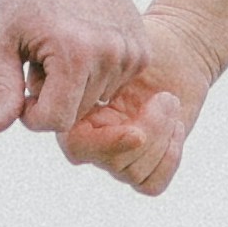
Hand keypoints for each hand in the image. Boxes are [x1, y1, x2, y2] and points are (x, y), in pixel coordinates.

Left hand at [0, 0, 158, 170]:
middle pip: (77, 114)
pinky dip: (95, 76)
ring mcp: (132, 53)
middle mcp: (111, 56)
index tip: (22, 82)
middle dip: (52, 96)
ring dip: (74, 87)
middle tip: (41, 58)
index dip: (30, 112)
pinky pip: (113, 86)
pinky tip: (83, 45)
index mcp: (75, 56)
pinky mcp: (143, 50)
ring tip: (62, 49)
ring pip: (96, 102)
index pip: (54, 122)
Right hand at [53, 4, 213, 199]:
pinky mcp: (145, 165)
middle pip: (111, 163)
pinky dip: (170, 159)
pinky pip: (152, 185)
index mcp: (77, 117)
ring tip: (170, 101)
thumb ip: (87, 67)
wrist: (177, 50)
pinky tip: (176, 124)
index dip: (108, 144)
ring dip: (162, 138)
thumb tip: (50, 84)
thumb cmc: (142, 42)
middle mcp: (94, 141)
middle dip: (148, 135)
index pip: (78, 148)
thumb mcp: (117, 47)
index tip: (137, 130)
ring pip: (133, 173)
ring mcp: (119, 155)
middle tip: (165, 98)